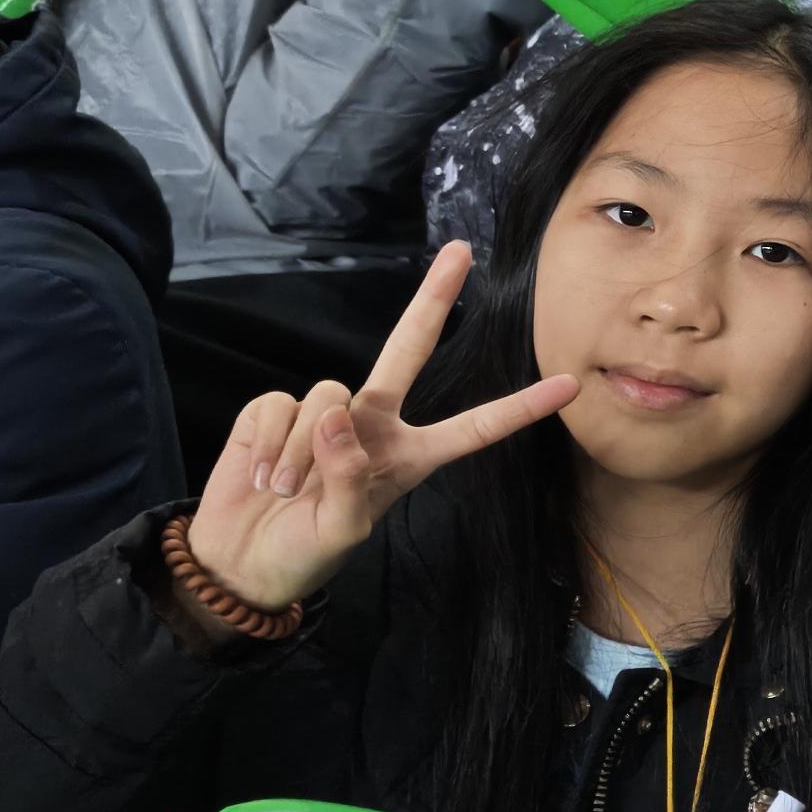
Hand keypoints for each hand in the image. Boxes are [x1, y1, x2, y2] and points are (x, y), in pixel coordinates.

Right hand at [186, 244, 578, 615]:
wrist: (241, 560)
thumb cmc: (304, 551)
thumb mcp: (340, 529)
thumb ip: (347, 477)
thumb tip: (339, 414)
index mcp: (409, 456)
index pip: (474, 427)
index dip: (520, 407)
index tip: (570, 385)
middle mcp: (373, 423)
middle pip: (410, 350)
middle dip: (433, 299)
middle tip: (461, 250)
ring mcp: (325, 412)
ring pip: (327, 397)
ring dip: (301, 452)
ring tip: (285, 491)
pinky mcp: (275, 410)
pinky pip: (279, 408)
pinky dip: (268, 446)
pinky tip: (261, 474)